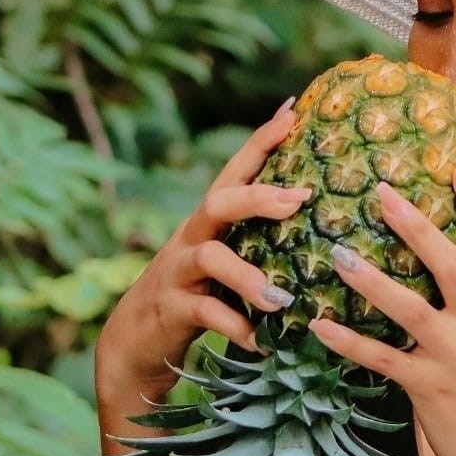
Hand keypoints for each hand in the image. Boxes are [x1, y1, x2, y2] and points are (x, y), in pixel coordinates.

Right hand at [96, 98, 309, 397]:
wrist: (136, 343)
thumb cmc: (198, 295)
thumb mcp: (227, 261)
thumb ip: (260, 241)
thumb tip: (319, 221)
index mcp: (211, 221)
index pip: (236, 171)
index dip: (261, 140)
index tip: (293, 112)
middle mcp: (192, 237)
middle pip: (219, 201)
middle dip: (258, 196)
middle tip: (300, 198)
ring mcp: (179, 272)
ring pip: (210, 257)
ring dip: (248, 277)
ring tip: (280, 299)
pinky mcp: (172, 310)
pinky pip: (205, 314)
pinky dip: (235, 327)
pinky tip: (259, 342)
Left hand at [309, 152, 455, 455]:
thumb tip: (444, 266)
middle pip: (451, 263)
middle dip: (417, 226)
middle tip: (381, 192)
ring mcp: (454, 357)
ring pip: (412, 309)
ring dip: (373, 280)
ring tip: (337, 254)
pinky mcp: (428, 389)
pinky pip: (382, 360)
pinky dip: (348, 341)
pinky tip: (317, 325)